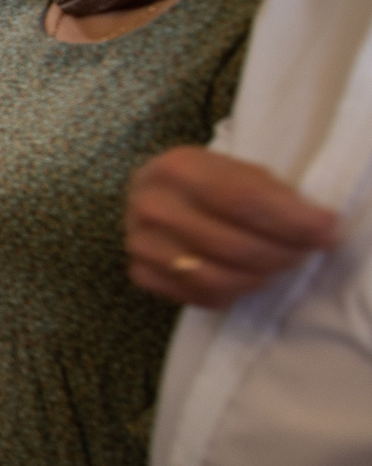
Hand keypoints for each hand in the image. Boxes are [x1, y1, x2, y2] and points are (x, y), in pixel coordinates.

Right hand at [125, 146, 339, 306]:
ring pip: (214, 278)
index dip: (291, 221)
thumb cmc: (205, 182)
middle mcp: (152, 205)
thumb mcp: (237, 170)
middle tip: (305, 253)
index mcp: (178, 168)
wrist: (154, 194)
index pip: (243, 200)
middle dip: (282, 254)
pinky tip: (244, 278)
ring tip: (277, 267)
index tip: (326, 231)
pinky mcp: (140, 272)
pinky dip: (231, 294)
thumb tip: (320, 227)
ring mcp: (140, 242)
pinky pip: (197, 297)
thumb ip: (273, 195)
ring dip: (259, 278)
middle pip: (231, 245)